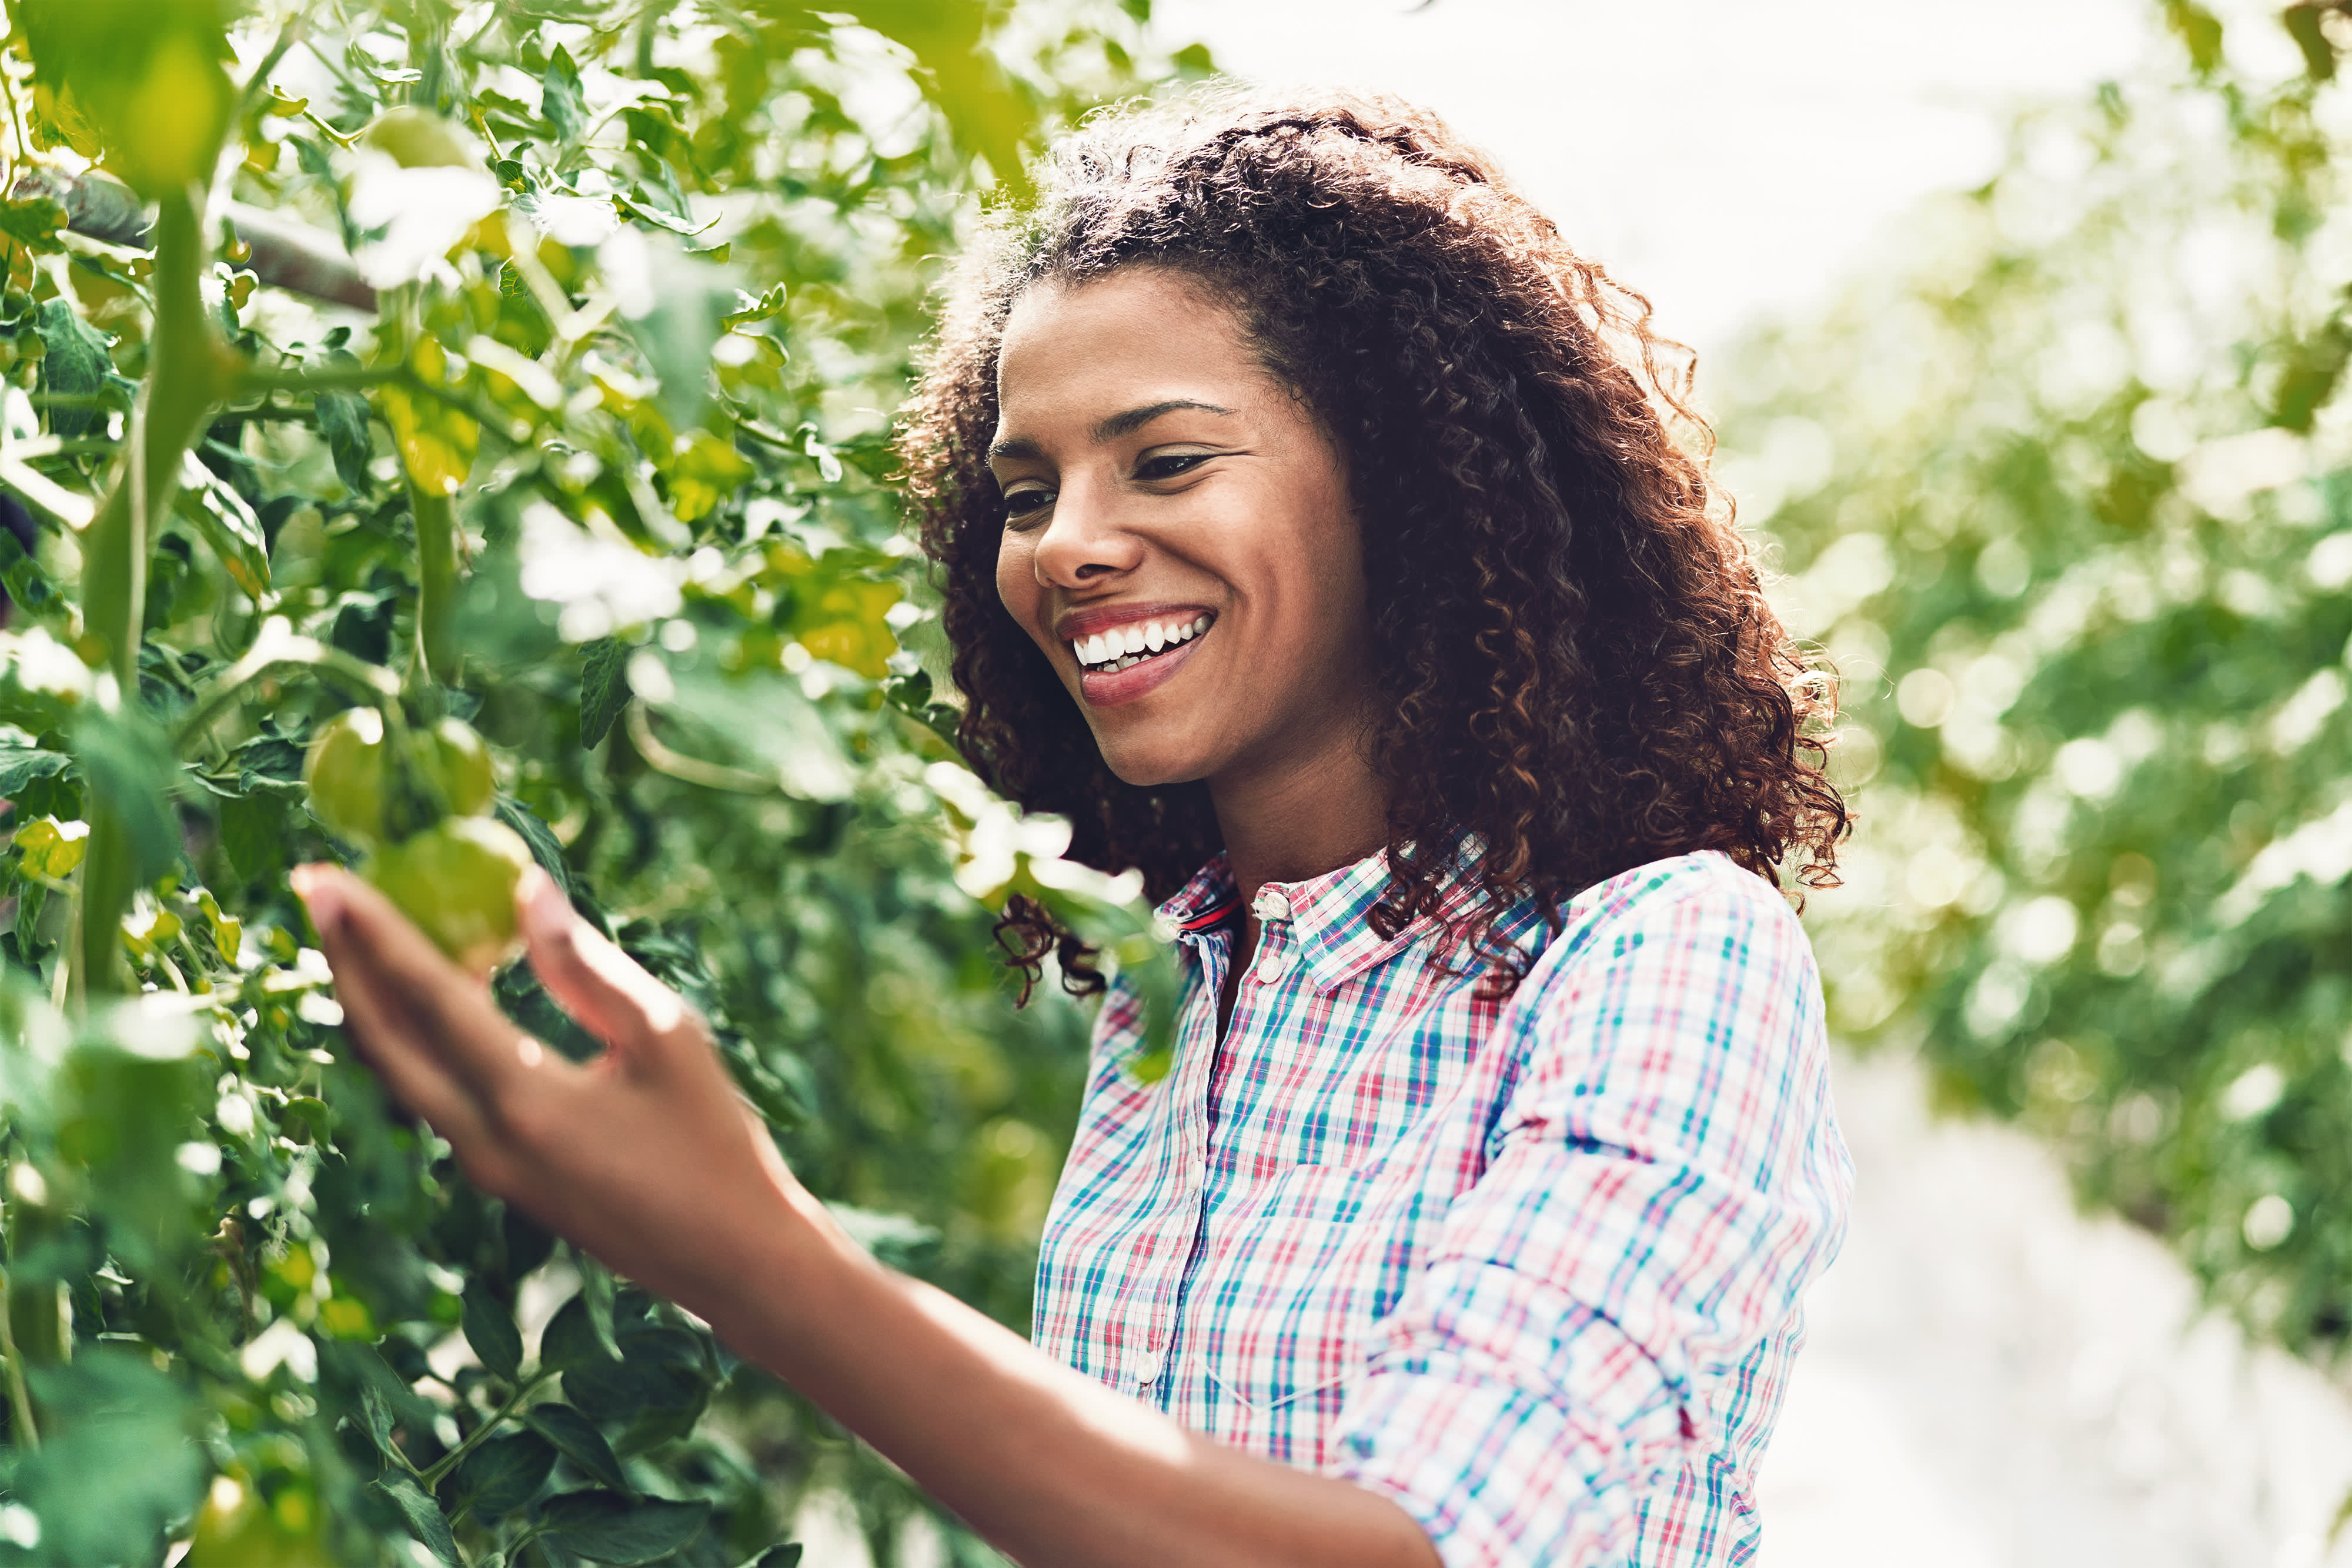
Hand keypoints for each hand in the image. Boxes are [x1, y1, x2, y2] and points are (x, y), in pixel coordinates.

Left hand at [291, 862, 808, 1320]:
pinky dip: (413, 1036)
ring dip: (369, 999)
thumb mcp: (669, 1036)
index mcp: (526, 1101)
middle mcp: (484, 1140)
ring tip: (355, 934)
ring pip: (398, 1072)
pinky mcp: (501, 1178)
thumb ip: (586, 965)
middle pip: (382, 1040)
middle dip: (342, 961)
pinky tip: (430, 997)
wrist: (733, 1259)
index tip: (323, 875)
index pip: (426, 998)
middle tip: (313, 891)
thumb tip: (525, 890)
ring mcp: (486, 1167)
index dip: (372, 931)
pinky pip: (433, 1093)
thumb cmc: (717, 1142)